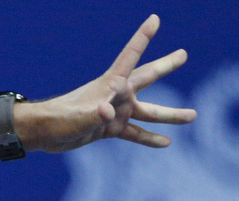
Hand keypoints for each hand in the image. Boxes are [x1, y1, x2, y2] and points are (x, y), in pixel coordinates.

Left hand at [18, 14, 196, 152]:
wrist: (44, 133)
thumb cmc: (58, 119)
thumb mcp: (78, 116)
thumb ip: (94, 113)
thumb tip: (108, 111)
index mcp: (110, 84)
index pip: (130, 56)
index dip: (142, 38)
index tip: (154, 19)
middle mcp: (117, 95)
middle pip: (147, 78)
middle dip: (165, 66)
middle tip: (183, 54)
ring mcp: (116, 112)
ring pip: (149, 112)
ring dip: (170, 115)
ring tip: (193, 116)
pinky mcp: (110, 130)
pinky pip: (135, 134)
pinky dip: (150, 138)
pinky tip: (166, 143)